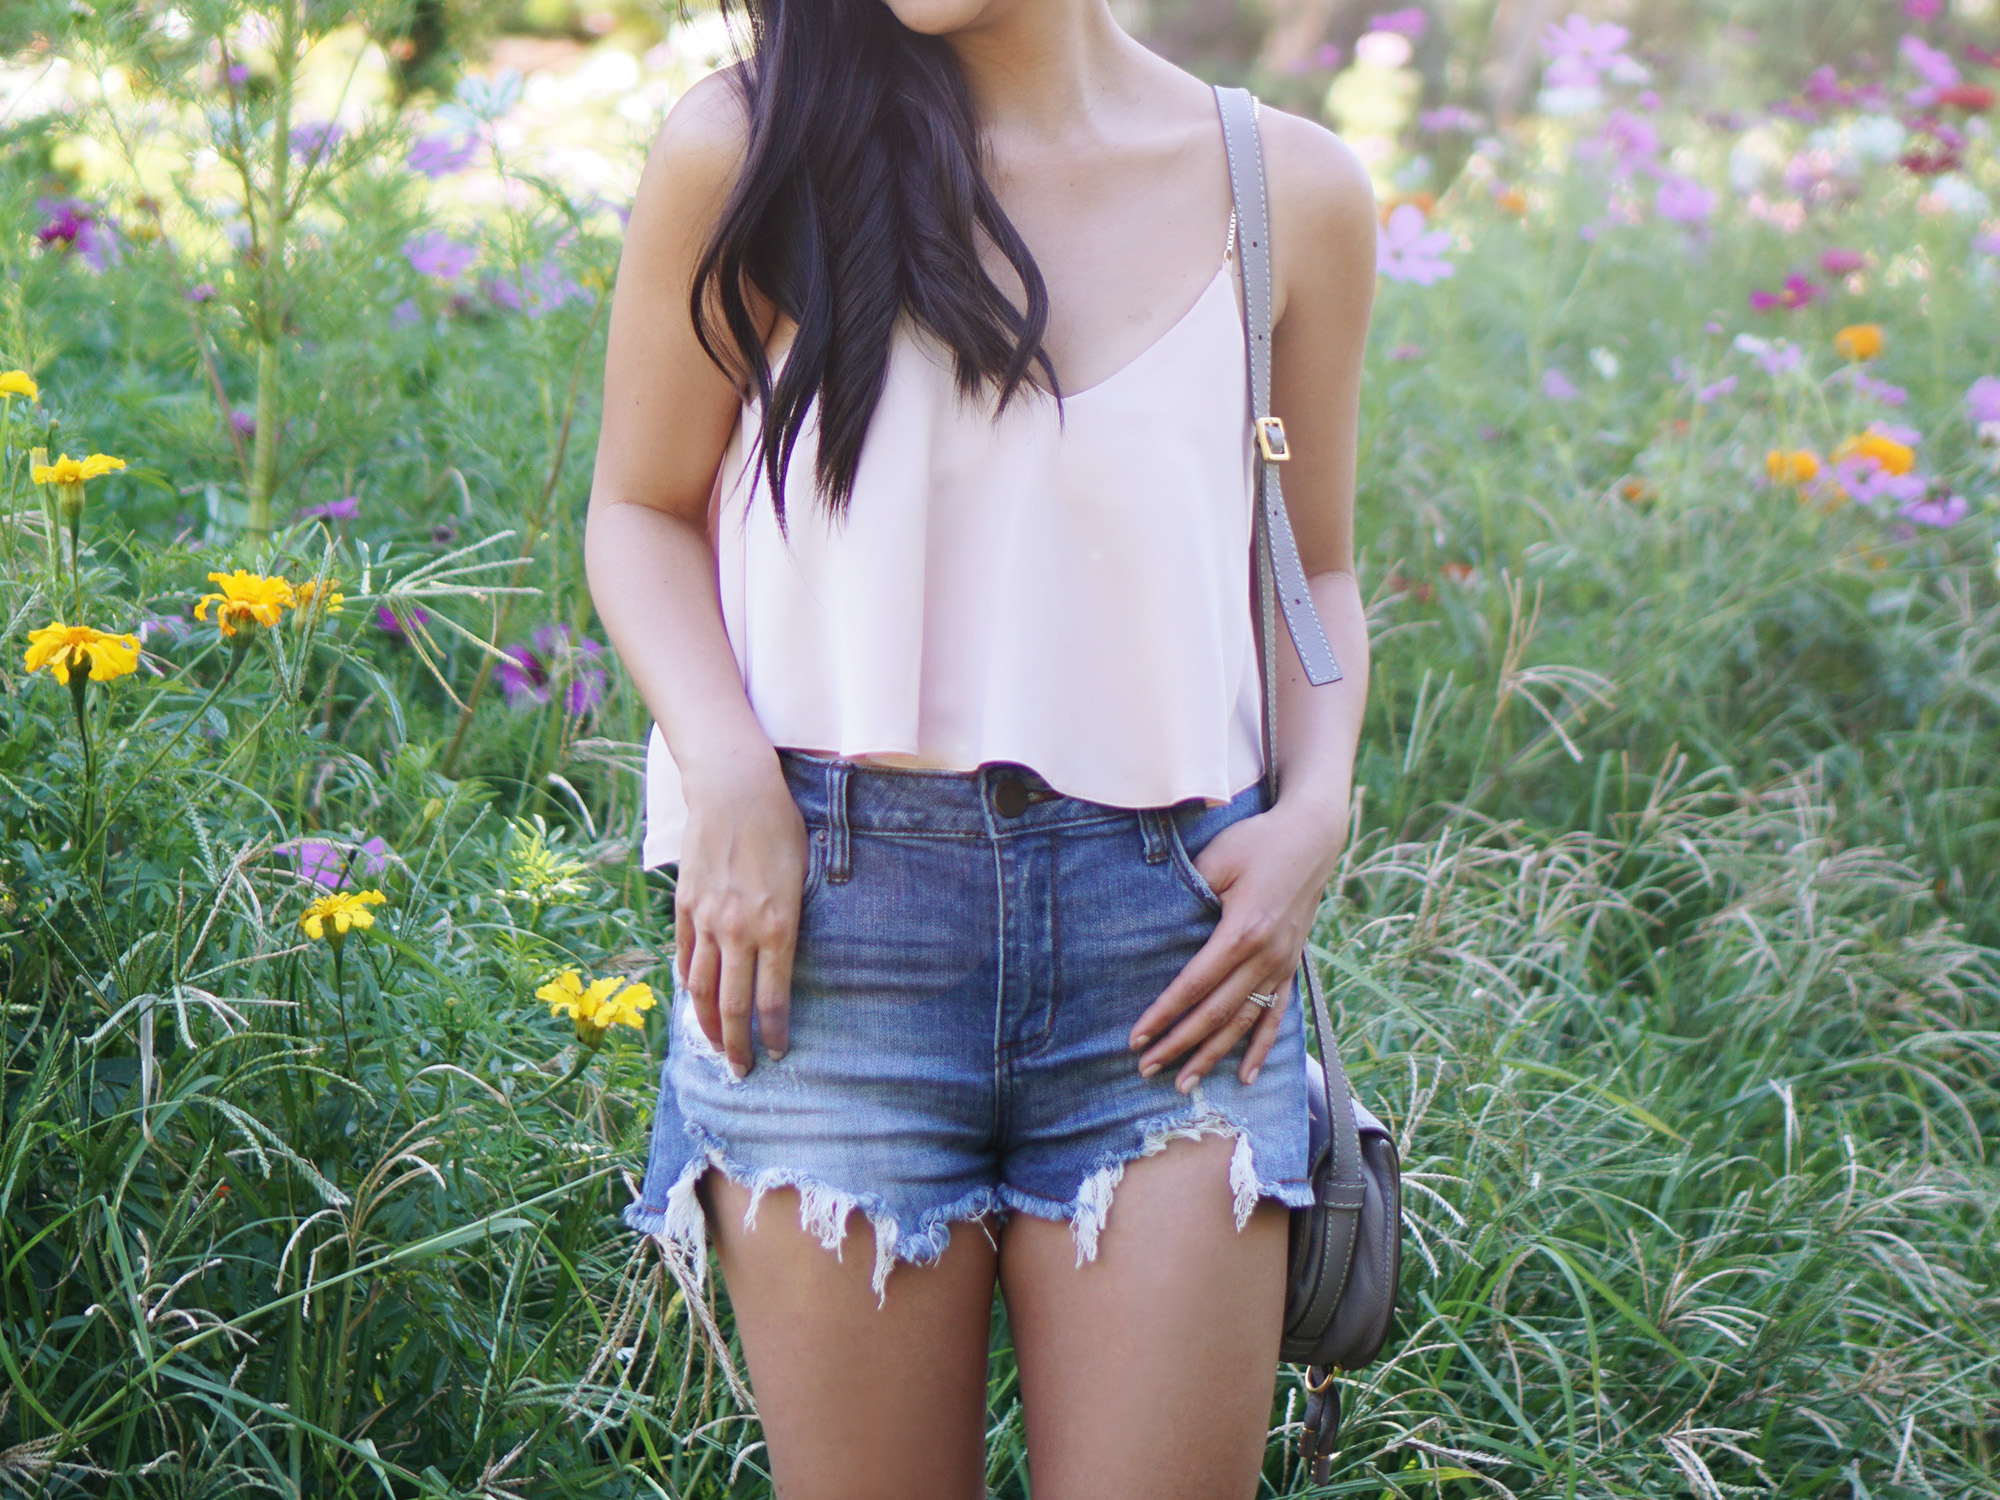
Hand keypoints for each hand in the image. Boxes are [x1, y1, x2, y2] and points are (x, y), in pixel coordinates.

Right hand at [674, 751, 806, 1078]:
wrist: (734, 788)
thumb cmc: (781, 827)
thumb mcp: (805, 874)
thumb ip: (793, 921)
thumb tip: (788, 959)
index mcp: (777, 925)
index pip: (772, 997)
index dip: (774, 1032)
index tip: (777, 1054)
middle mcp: (738, 929)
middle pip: (731, 1004)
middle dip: (736, 1045)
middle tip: (742, 1073)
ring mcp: (707, 919)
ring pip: (700, 987)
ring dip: (707, 1024)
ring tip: (714, 1048)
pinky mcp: (685, 905)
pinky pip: (684, 956)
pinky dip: (688, 984)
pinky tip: (694, 1000)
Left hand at [1128, 801, 1344, 1091]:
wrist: (1312, 838)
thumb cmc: (1257, 842)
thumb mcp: (1217, 859)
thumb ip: (1190, 894)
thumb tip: (1158, 928)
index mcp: (1243, 931)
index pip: (1194, 985)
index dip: (1164, 1014)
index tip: (1137, 1037)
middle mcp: (1266, 956)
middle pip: (1216, 1013)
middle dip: (1179, 1044)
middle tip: (1146, 1069)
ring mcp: (1282, 965)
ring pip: (1243, 1023)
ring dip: (1213, 1056)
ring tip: (1183, 1082)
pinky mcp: (1291, 967)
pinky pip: (1276, 1016)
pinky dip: (1261, 1048)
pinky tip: (1248, 1075)